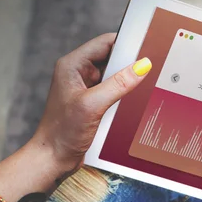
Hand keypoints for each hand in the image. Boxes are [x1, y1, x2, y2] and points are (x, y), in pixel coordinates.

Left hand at [32, 33, 151, 173]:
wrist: (54, 158)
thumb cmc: (62, 132)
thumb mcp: (93, 105)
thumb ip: (119, 84)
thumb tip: (142, 66)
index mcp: (72, 65)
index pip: (105, 43)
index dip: (126, 43)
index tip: (146, 49)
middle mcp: (79, 74)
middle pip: (112, 59)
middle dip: (129, 65)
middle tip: (147, 72)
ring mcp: (86, 89)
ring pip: (115, 77)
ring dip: (127, 83)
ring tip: (137, 90)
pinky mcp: (93, 103)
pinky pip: (114, 92)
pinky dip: (124, 96)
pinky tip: (130, 103)